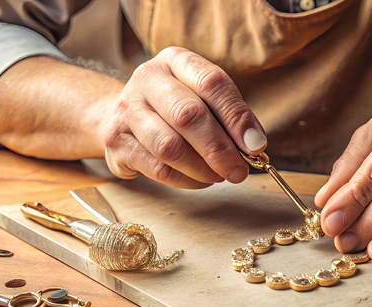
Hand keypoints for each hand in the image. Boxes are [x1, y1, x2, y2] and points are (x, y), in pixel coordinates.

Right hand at [102, 47, 267, 187]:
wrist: (119, 115)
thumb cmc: (174, 108)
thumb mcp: (202, 98)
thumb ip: (229, 117)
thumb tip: (255, 147)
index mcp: (175, 61)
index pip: (211, 83)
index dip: (237, 117)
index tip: (256, 145)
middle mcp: (147, 79)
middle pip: (188, 116)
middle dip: (220, 149)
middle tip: (239, 171)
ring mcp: (126, 110)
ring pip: (170, 147)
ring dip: (202, 169)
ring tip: (219, 176)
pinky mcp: (115, 142)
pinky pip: (157, 168)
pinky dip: (186, 180)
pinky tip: (199, 180)